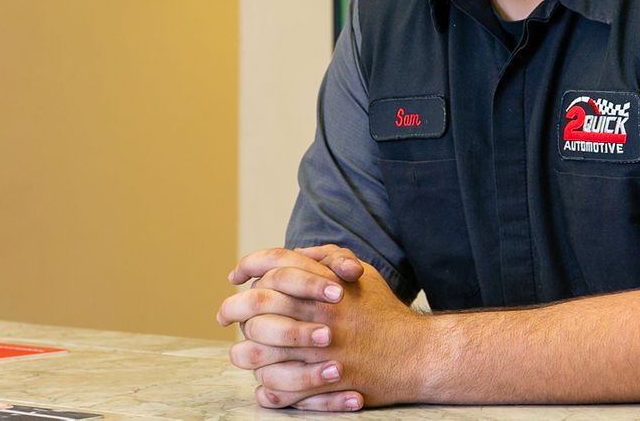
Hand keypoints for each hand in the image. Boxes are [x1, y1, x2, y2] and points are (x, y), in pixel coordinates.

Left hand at [219, 244, 426, 409]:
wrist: (415, 353)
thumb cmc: (384, 312)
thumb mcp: (362, 274)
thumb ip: (329, 258)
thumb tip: (298, 252)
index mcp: (324, 285)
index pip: (275, 264)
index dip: (249, 266)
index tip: (234, 278)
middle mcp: (317, 314)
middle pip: (257, 306)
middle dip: (233, 309)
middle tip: (224, 315)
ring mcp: (318, 351)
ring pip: (258, 352)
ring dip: (244, 352)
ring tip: (240, 352)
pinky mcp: (321, 383)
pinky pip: (278, 388)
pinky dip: (266, 386)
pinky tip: (263, 382)